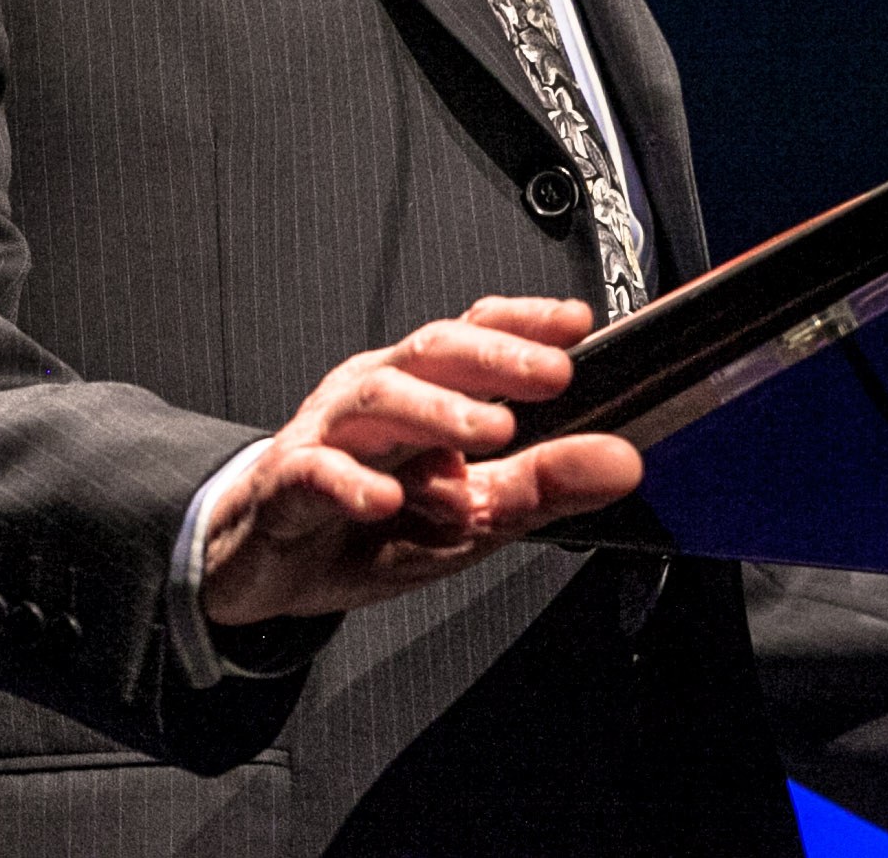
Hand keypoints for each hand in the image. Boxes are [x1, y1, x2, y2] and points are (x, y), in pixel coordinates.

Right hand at [196, 296, 641, 628]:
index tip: (577, 323)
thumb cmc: (368, 525)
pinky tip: (389, 500)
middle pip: (431, 351)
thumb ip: (543, 485)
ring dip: (438, 413)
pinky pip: (315, 474)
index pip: (474, 335)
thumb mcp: (469, 514)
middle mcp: (372, 396)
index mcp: (419, 390)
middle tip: (553, 375)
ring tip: (490, 432)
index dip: (524, 321)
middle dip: (496, 358)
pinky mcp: (285, 488)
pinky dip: (353, 483)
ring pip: (378, 400)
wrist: (264, 565)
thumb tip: (622, 461)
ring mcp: (326, 436)